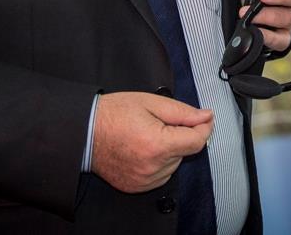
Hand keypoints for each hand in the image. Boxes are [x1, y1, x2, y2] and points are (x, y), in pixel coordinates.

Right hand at [91, 91, 212, 193]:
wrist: (84, 133)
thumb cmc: (114, 113)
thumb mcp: (150, 102)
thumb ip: (182, 112)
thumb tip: (206, 116)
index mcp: (157, 144)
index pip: (197, 141)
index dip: (204, 128)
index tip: (205, 118)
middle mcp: (152, 167)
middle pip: (185, 152)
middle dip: (182, 135)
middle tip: (163, 122)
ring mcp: (144, 180)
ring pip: (174, 164)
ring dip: (171, 150)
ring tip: (149, 135)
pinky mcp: (137, 187)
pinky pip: (161, 175)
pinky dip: (160, 163)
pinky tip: (144, 149)